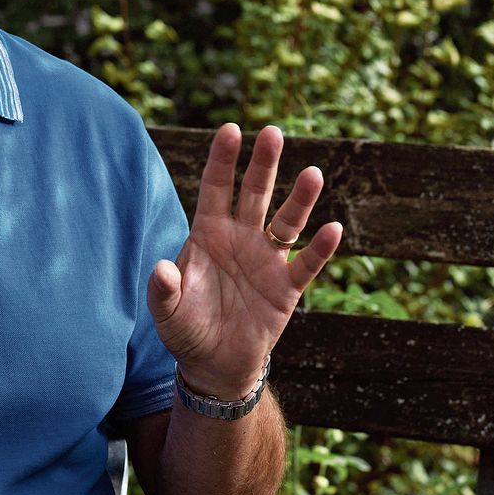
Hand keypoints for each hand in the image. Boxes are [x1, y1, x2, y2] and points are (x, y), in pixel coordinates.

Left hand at [150, 123, 342, 397]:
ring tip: (313, 173)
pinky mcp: (286, 287)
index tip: (231, 129)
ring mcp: (266, 260)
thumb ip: (163, 289)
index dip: (223, 159)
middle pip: (255, 193)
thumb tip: (161, 268)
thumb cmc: (186, 329)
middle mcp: (241, 238)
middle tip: (273, 132)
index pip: (216, 187)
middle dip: (263, 164)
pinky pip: (306, 263)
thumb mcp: (168, 312)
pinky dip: (320, 248)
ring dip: (300, 198)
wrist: (214, 365)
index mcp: (208, 233)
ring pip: (286, 221)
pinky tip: (332, 229)